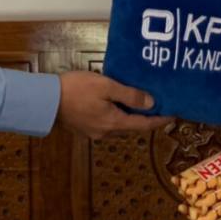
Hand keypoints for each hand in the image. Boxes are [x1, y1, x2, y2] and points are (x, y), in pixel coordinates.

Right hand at [56, 72, 171, 139]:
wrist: (45, 100)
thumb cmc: (77, 90)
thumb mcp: (106, 87)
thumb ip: (130, 96)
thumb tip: (152, 104)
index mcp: (114, 123)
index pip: (144, 125)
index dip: (160, 120)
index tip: (174, 115)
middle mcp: (106, 132)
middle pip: (131, 126)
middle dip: (145, 117)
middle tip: (157, 103)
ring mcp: (93, 132)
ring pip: (118, 124)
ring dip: (128, 115)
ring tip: (137, 100)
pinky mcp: (83, 127)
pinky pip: (106, 122)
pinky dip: (115, 114)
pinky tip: (114, 103)